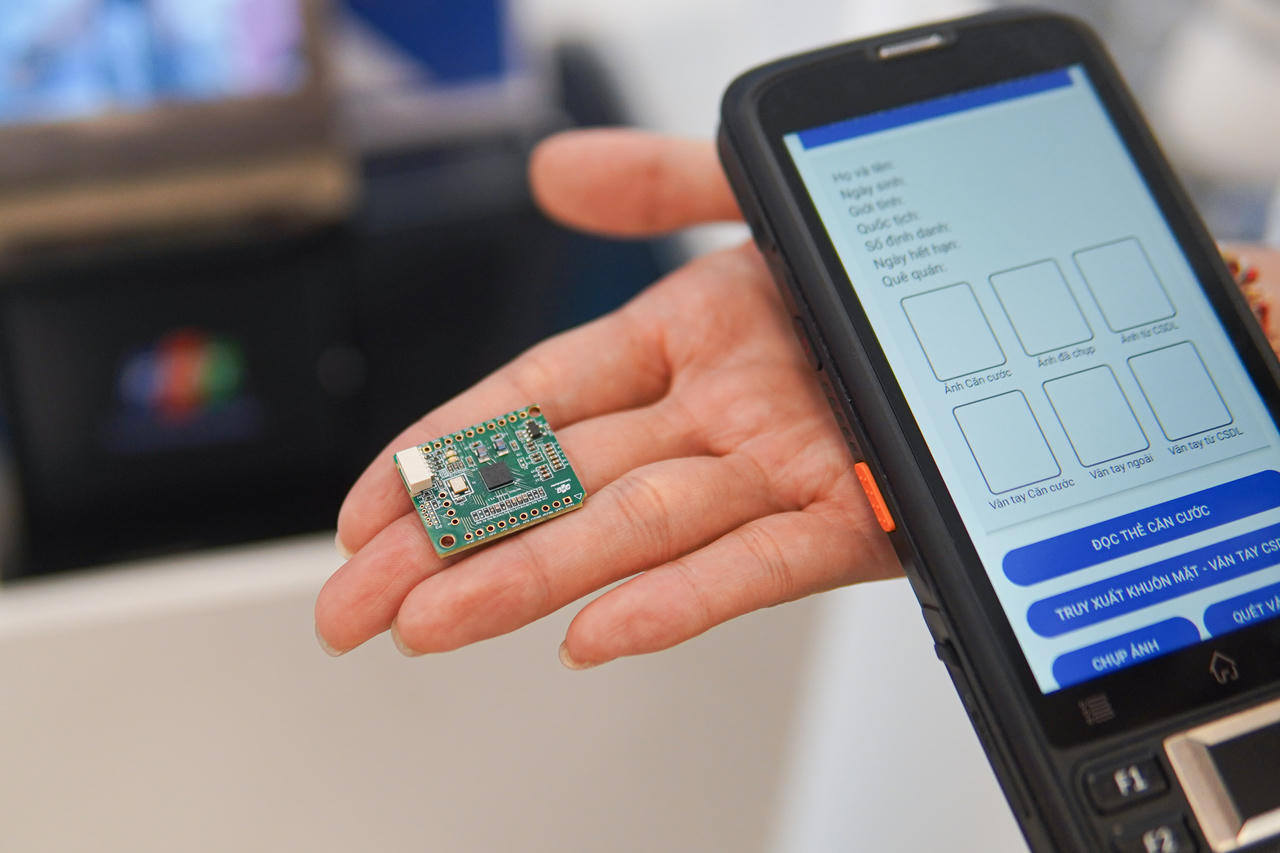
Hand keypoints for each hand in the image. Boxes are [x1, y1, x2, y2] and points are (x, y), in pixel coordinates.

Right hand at [314, 128, 900, 665]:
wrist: (1015, 293)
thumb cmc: (883, 258)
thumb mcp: (758, 192)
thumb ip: (658, 180)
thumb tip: (551, 170)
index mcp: (682, 341)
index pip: (530, 405)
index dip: (441, 456)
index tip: (367, 509)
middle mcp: (710, 415)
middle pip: (555, 486)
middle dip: (446, 547)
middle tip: (355, 603)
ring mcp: (773, 471)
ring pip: (629, 534)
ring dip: (529, 579)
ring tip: (432, 622)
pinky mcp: (851, 519)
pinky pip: (753, 567)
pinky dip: (675, 602)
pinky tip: (595, 633)